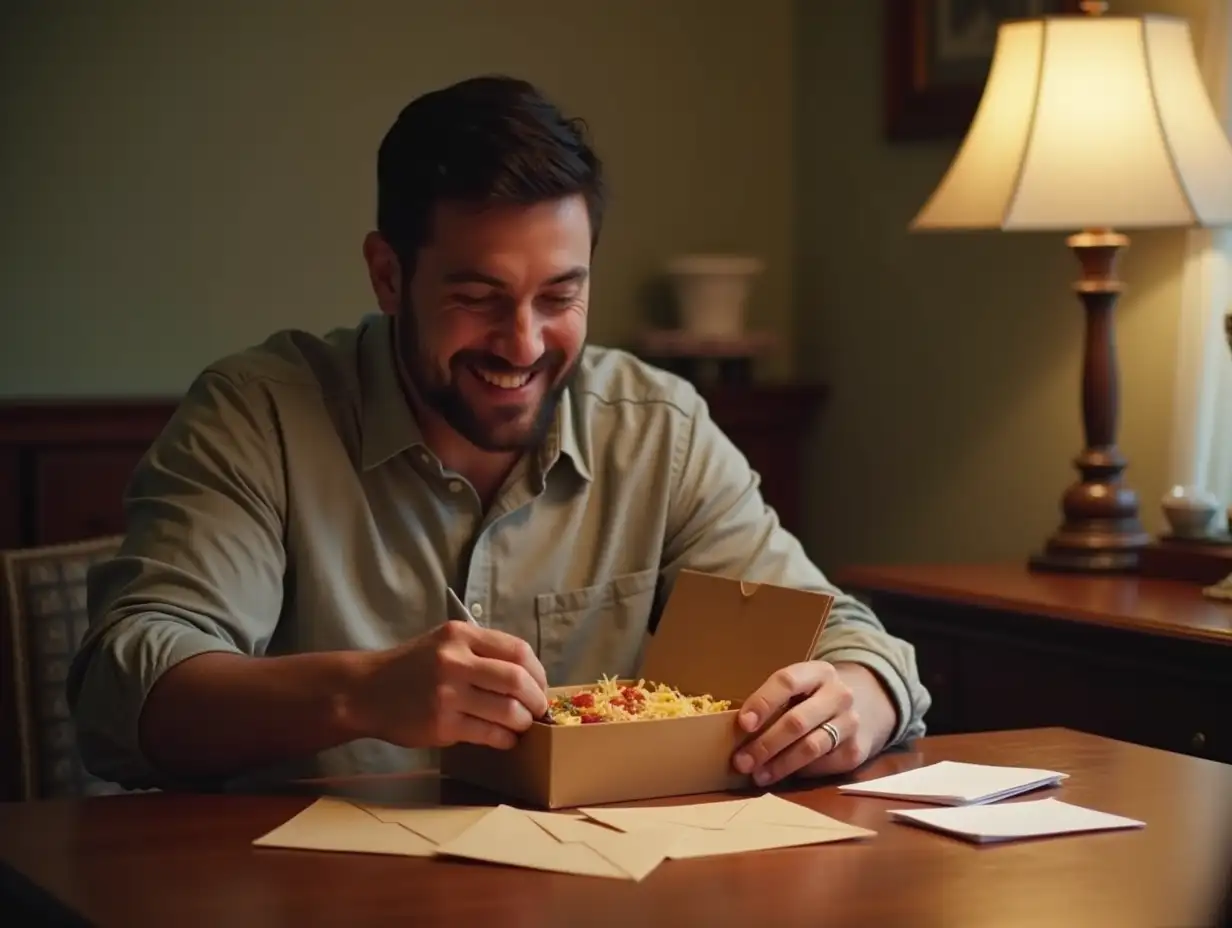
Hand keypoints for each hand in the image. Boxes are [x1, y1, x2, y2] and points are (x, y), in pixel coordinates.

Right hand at [353, 621, 548, 750]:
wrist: (365, 691)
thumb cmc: (412, 667)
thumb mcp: (444, 643)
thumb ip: (481, 652)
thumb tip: (528, 677)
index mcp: (461, 636)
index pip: (518, 650)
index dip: (538, 672)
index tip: (540, 686)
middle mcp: (455, 661)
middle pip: (517, 680)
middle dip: (536, 699)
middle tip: (538, 710)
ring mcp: (447, 694)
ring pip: (506, 711)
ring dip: (523, 722)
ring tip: (521, 725)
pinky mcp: (440, 724)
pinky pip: (488, 734)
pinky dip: (505, 739)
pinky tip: (505, 739)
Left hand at [732, 661, 895, 785]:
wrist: (868, 703)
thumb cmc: (817, 696)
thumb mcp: (802, 686)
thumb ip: (776, 701)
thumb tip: (740, 731)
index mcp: (818, 672)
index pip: (787, 682)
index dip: (762, 702)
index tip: (743, 724)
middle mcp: (839, 695)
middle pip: (797, 721)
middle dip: (765, 744)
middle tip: (741, 762)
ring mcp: (851, 723)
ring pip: (811, 747)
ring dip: (780, 764)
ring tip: (758, 775)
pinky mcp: (857, 750)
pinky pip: (823, 765)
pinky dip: (800, 772)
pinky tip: (784, 775)